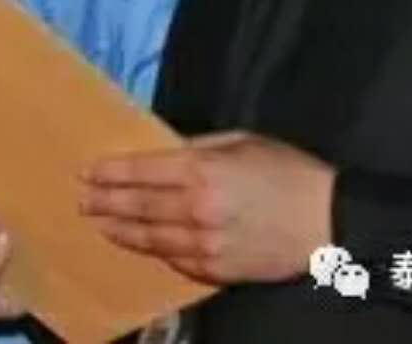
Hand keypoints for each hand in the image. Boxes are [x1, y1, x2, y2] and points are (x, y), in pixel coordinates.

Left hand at [80, 131, 335, 283]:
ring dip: (121, 231)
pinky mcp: (218, 269)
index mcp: (202, 170)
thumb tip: (164, 152)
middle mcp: (197, 208)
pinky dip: (155, 252)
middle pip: (138, 206)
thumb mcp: (242, 142)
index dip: (110, 172)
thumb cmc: (288, 172)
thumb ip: (199, 147)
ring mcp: (206, 243)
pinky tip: (141, 245)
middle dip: (105, 202)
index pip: (141, 171)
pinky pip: (176, 261)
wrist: (329, 222)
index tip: (87, 172)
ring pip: (151, 239)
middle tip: (81, 201)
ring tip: (100, 224)